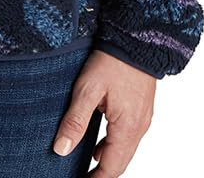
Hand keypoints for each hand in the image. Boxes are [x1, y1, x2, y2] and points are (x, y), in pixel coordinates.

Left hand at [52, 50, 155, 175]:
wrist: (136, 39)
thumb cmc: (112, 61)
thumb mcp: (87, 89)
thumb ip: (75, 121)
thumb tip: (61, 149)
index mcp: (127, 128)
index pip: (111, 169)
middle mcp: (139, 128)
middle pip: (119, 163)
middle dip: (100, 174)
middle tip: (80, 177)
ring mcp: (142, 118)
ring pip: (124, 150)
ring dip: (106, 160)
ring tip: (84, 166)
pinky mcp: (141, 109)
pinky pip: (127, 136)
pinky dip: (113, 146)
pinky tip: (97, 145)